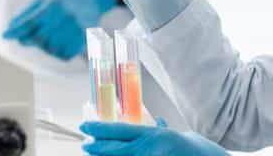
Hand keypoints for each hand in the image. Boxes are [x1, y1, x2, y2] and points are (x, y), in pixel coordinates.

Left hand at [3, 0, 117, 59]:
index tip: (5, 36)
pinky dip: (58, 53)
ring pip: (53, 48)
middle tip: (28, 38)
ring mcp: (78, 27)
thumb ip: (27, 14)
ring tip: (46, 39)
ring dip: (45, 47)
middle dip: (30, 40)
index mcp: (55, 3)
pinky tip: (57, 44)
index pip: (31, 22)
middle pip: (40, 38)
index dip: (16, 30)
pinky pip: (66, 54)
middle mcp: (68, 15)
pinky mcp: (85, 37)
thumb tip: (9, 31)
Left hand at [80, 119, 229, 155]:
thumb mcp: (168, 134)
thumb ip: (153, 129)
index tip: (85, 128)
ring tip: (97, 154)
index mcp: (152, 135)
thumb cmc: (186, 148)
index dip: (100, 129)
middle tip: (85, 145)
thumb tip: (147, 120)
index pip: (120, 131)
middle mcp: (149, 148)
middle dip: (97, 148)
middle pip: (115, 149)